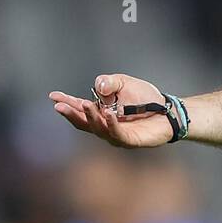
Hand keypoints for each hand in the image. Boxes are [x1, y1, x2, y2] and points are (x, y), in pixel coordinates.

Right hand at [49, 73, 173, 148]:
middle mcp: (106, 126)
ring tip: (85, 105)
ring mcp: (117, 135)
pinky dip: (111, 125)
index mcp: (101, 113)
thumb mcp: (124, 83)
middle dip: (71, 114)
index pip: (80, 109)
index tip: (53, 96)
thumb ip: (109, 82)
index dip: (67, 103)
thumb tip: (98, 87)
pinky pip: (118, 134)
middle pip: (84, 123)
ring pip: (99, 129)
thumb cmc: (146, 98)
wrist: (168, 110)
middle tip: (59, 106)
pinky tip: (108, 115)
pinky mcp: (131, 140)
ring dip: (91, 117)